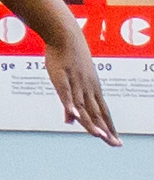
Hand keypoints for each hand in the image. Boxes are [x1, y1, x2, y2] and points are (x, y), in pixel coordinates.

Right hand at [43, 24, 120, 142]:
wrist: (64, 35)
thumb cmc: (69, 57)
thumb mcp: (72, 81)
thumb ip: (70, 104)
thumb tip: (70, 121)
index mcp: (92, 89)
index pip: (103, 112)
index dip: (109, 127)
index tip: (116, 141)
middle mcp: (88, 88)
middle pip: (97, 113)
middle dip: (105, 129)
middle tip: (114, 144)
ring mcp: (76, 83)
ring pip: (84, 106)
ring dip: (91, 121)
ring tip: (98, 135)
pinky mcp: (62, 78)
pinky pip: (66, 94)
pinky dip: (70, 105)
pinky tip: (72, 116)